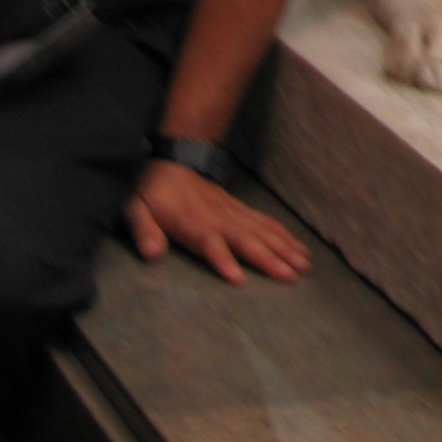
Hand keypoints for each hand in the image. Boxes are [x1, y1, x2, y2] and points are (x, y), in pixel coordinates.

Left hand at [125, 159, 310, 285]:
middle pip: (247, 240)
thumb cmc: (153, 194)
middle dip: (270, 258)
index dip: (223, 260)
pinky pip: (267, 223)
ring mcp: (234, 213)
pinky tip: (299, 247)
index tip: (238, 279)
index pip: (210, 244)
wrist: (174, 161)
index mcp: (193, 224)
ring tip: (305, 265)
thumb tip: (151, 254)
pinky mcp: (242, 210)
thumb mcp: (136, 210)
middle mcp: (219, 219)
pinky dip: (285, 235)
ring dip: (285, 248)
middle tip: (292, 276)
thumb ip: (144, 231)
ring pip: (263, 232)